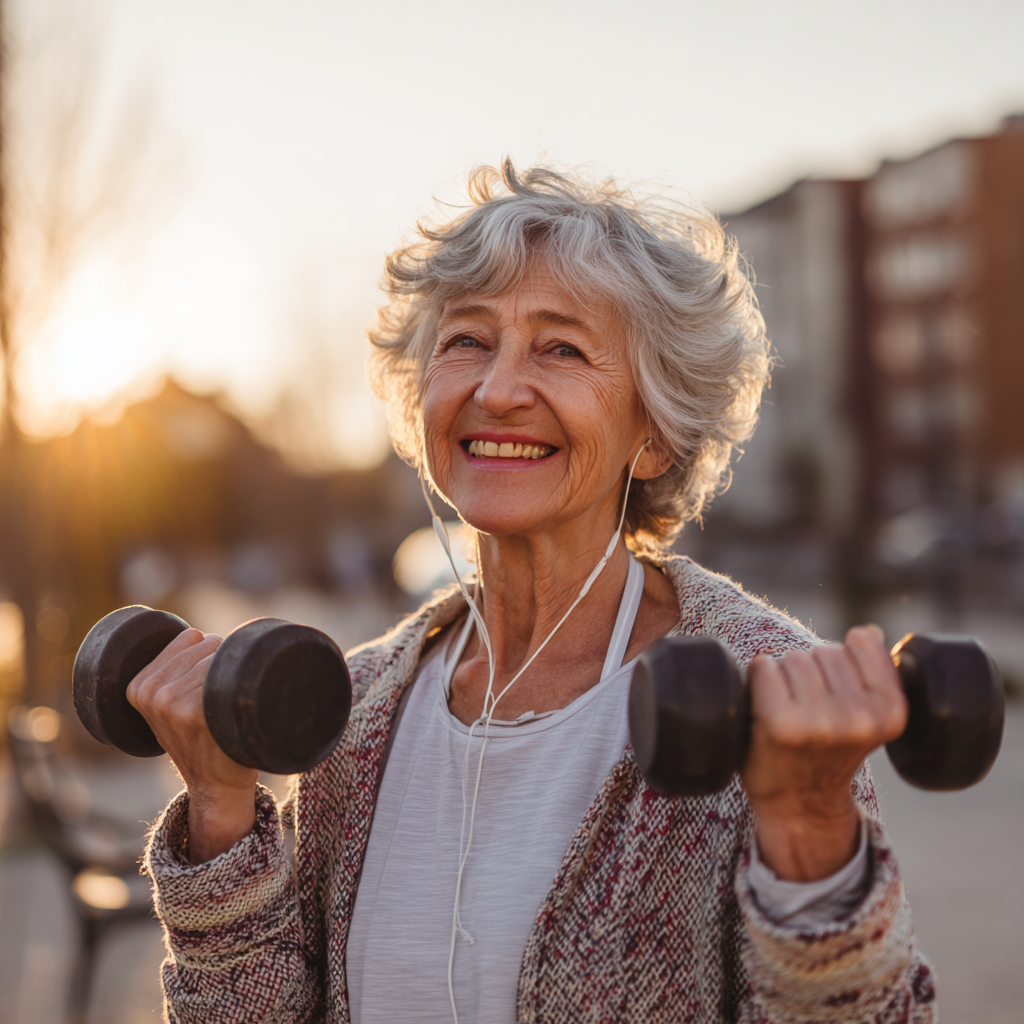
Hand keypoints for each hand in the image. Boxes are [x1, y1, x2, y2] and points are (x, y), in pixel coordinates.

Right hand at [127, 628, 258, 861]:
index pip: (191, 637)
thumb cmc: (199, 738)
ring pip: (224, 656)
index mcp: (138, 687)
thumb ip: (171, 671)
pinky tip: (236, 710)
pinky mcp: (198, 713)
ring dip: (235, 673)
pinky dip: (244, 684)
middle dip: (223, 663)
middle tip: (220, 700)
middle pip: (211, 643)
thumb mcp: (167, 705)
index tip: (205, 686)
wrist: (216, 784)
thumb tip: (199, 635)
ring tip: (227, 706)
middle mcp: (152, 693)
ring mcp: (174, 703)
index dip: (208, 655)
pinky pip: (232, 674)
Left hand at [742, 625, 906, 881]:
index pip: (861, 640)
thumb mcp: (869, 714)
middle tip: (811, 710)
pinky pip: (765, 667)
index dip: (843, 660)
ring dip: (785, 677)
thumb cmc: (830, 749)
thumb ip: (874, 673)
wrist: (800, 803)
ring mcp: (821, 722)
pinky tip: (767, 709)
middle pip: (823, 650)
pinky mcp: (782, 724)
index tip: (838, 694)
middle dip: (812, 671)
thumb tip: (868, 632)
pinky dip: (759, 679)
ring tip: (791, 712)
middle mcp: (861, 718)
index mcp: (892, 710)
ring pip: (794, 657)